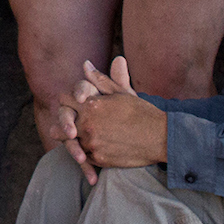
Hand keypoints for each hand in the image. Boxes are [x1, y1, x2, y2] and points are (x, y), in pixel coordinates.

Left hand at [58, 63, 168, 182]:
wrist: (160, 137)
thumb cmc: (141, 112)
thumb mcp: (120, 93)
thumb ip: (100, 80)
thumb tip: (85, 64)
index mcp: (91, 105)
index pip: (65, 100)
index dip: (68, 101)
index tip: (72, 104)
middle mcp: (87, 124)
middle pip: (63, 123)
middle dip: (66, 122)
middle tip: (68, 126)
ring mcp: (92, 143)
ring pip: (72, 142)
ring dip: (76, 139)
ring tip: (83, 138)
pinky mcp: (98, 159)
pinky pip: (84, 156)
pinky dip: (87, 153)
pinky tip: (95, 148)